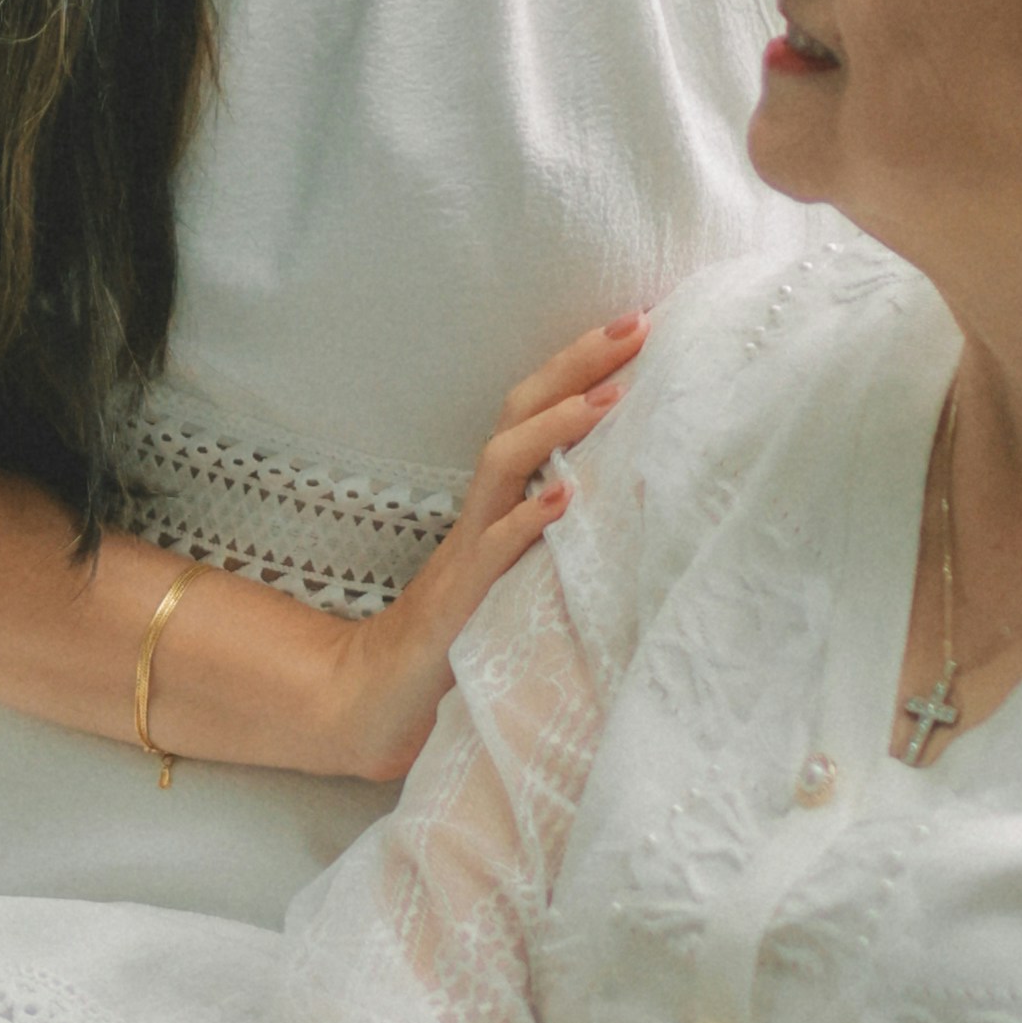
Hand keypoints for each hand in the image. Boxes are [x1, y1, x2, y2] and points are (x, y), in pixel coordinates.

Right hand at [318, 308, 648, 783]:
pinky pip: (494, 548)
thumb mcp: (523, 569)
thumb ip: (558, 530)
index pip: (537, 411)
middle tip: (636, 325)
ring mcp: (469, 548)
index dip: (581, 364)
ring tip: (610, 397)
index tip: (639, 324)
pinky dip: (527, 519)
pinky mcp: (462, 596)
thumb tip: (636, 494)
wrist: (382, 698)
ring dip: (556, 425)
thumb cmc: (465, 635)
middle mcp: (482, 509)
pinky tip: (564, 498)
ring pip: (504, 463)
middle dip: (576, 363)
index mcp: (499, 498)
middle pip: (521, 412)